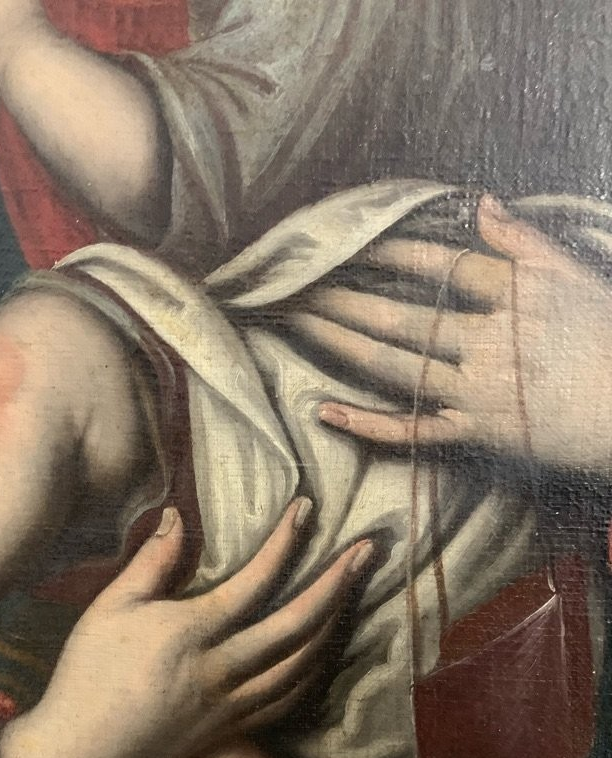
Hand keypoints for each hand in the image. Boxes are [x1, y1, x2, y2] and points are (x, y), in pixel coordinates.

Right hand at [0, 502, 372, 757]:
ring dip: (336, 625)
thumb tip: (177, 516)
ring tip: (354, 594)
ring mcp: (232, 704)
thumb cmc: (86, 676)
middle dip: (339, 583)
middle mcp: (223, 669)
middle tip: (368, 551)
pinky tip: (325, 654)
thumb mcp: (109, 609)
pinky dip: (316, 672)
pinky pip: (289, 699)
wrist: (78, 757)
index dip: (286, 541)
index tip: (307, 508)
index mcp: (192, 633)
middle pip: (298, 624)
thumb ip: (150, 562)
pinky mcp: (231, 729)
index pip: (256, 580)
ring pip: (303, 664)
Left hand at [291, 195, 611, 474]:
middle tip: (297, 285)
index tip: (351, 243)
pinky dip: (368, 424)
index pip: (441, 268)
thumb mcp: (574, 275)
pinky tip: (326, 411)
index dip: (392, 253)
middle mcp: (487, 345)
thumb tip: (482, 202)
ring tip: (299, 323)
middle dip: (346, 299)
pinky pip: (413, 431)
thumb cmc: (607, 338)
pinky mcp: (473, 436)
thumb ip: (524, 240)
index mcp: (513, 299)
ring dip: (343, 343)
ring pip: (396, 367)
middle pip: (403, 317)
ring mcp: (476, 394)